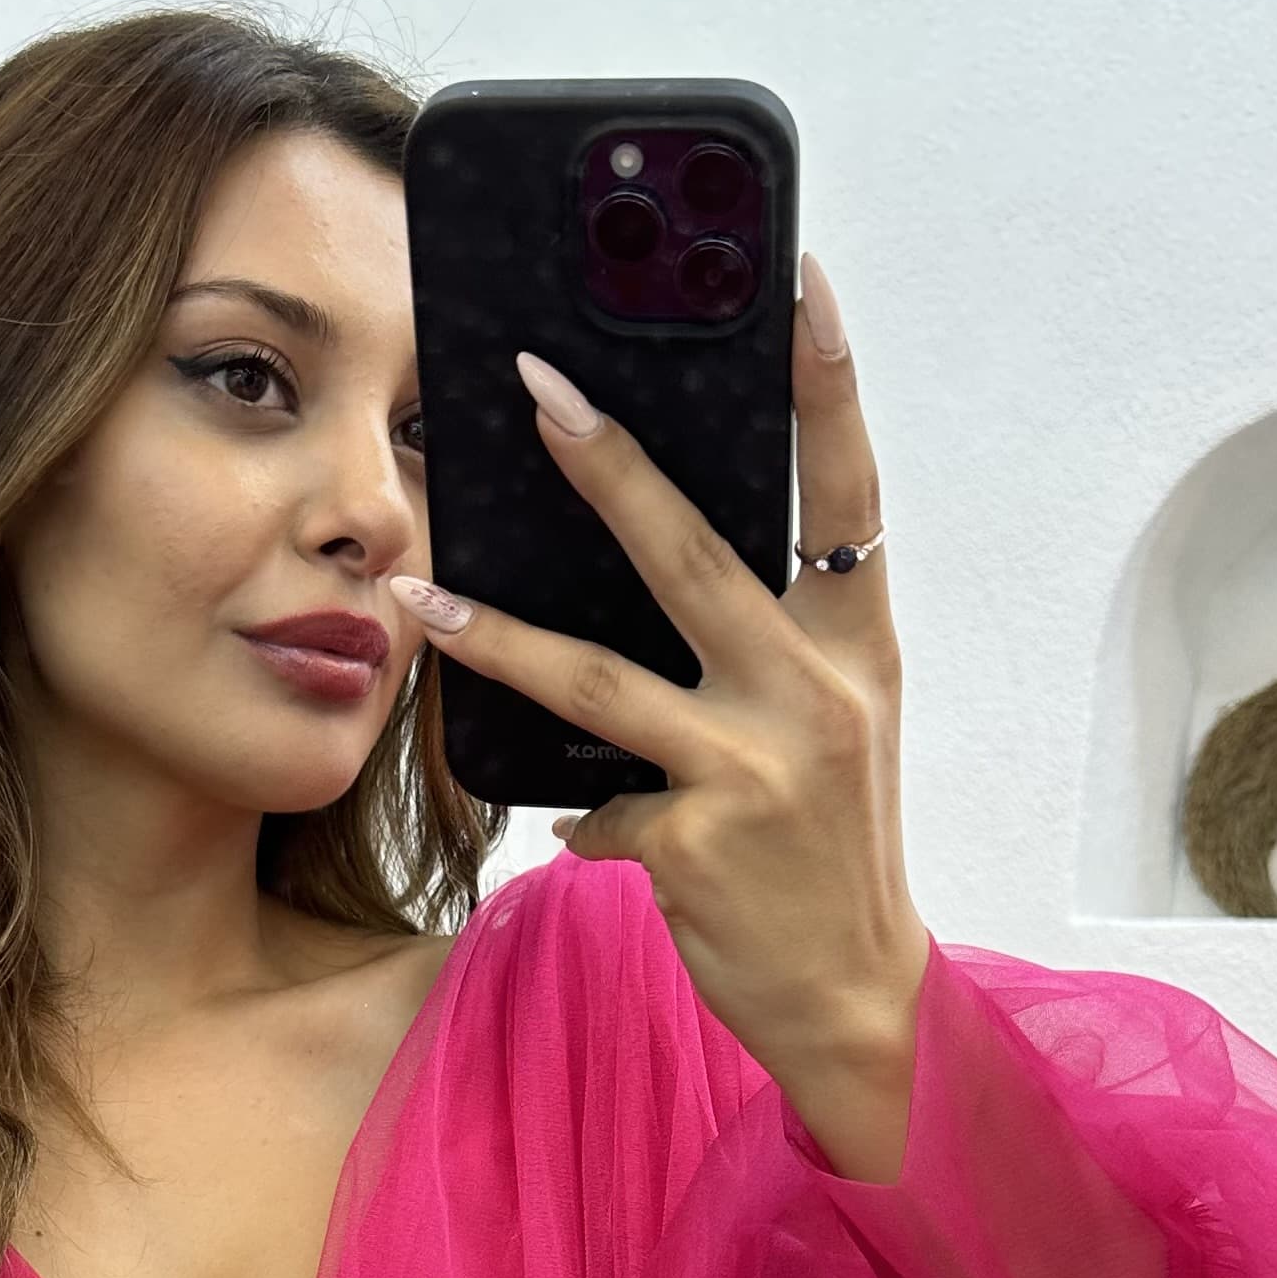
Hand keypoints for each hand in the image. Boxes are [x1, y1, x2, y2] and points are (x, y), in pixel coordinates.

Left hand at [390, 254, 930, 1182]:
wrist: (856, 1000)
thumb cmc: (830, 853)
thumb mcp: (830, 729)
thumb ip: (766, 645)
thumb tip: (651, 566)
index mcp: (856, 644)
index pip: (849, 486)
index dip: (825, 379)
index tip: (796, 278)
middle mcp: (813, 690)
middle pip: (693, 550)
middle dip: (607, 463)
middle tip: (535, 387)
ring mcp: (753, 765)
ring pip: (598, 678)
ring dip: (497, 635)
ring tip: (420, 595)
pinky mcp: (694, 841)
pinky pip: (595, 805)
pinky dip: (585, 819)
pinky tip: (594, 834)